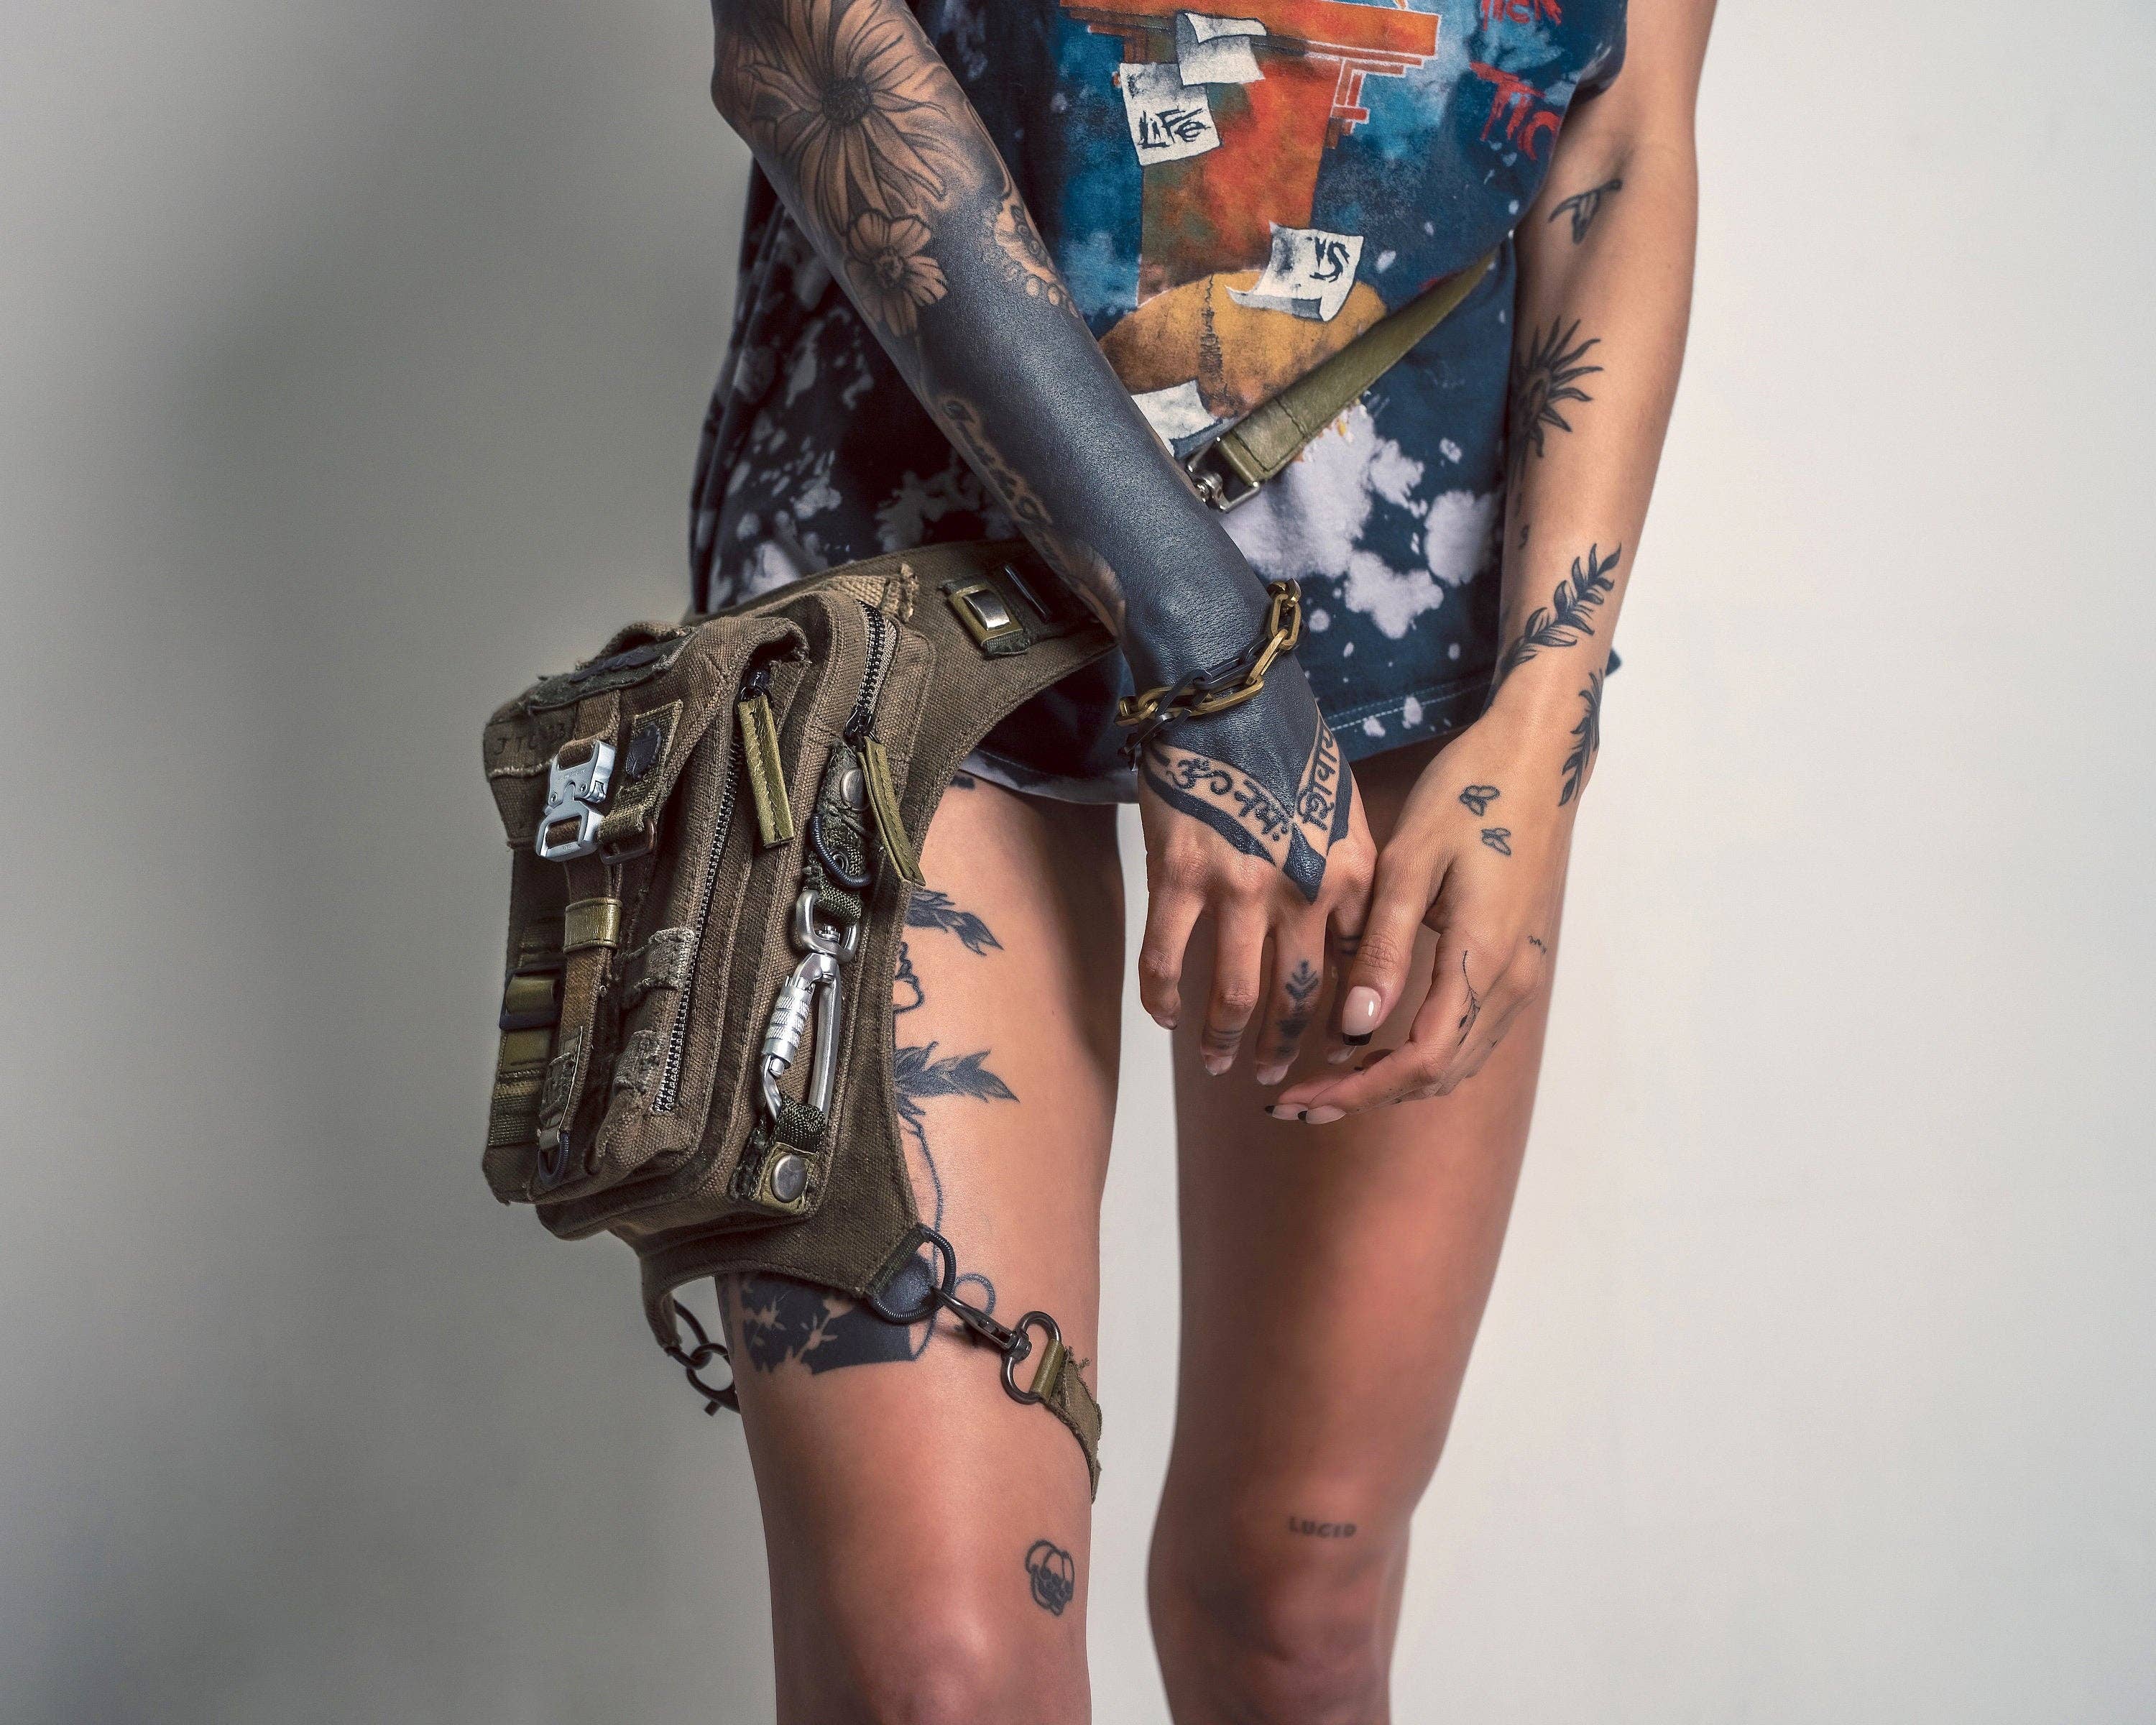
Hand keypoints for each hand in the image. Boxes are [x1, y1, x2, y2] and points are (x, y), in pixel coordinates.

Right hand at [1133, 675, 1374, 1081]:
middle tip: (1271, 1077)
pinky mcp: (1181, 875)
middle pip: (1297, 996)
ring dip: (1224, 1039)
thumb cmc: (1291, 745)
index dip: (1344, 1024)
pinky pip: (1169, 958)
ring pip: (1234, 992)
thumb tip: (1347, 936)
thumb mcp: (1345, 810)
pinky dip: (1163, 996)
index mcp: (1354, 875)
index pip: (1355, 971)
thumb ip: (1350, 875)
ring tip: (1217, 1063)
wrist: (1229, 692)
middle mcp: (1304, 890)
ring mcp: (1240, 886)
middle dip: (1284, 1047)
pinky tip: (1162, 1015)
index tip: (1334, 1054)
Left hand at [1271, 707, 1571, 1118]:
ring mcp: (1523, 974)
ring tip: (1326, 1081)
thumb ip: (1383, 947)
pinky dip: (1423, 1055)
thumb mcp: (1411, 861)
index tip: (1302, 1097)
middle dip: (1366, 1094)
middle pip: (1440, 1073)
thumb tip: (1354, 1028)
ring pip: (1459, 1060)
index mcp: (1481, 956)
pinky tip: (1376, 1044)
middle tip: (1298, 1100)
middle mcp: (1513, 980)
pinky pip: (1471, 1034)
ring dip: (1394, 1080)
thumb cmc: (1468, 793)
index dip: (1360, 1089)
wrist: (1540, 757)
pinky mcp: (1521, 961)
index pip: (1421, 1059)